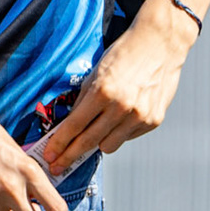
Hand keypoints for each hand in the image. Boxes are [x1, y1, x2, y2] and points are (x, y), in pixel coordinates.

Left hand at [40, 0, 195, 170]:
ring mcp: (139, 116)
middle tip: (57, 167)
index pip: (74, 126)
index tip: (49, 157)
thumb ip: (83, 101)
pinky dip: (121, 131)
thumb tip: (68, 128)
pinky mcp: (153, 121)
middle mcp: (121, 107)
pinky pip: (127, 137)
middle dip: (69, 156)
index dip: (59, 144)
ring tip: (100, 125)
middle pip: (88, 142)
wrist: (160, 43)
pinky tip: (124, 114)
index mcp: (103, 92)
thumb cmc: (123, 55)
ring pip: (108, 146)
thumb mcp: (96, 73)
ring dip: (99, 140)